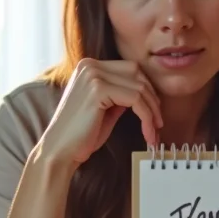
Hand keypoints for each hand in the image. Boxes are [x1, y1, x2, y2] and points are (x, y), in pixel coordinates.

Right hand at [39, 58, 162, 167]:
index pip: (130, 69)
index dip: (147, 90)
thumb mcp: (105, 109)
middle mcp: (89, 65)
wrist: (60, 152)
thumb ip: (120, 96)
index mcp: (89, 66)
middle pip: (137, 73)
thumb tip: (145, 93)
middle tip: (158, 124)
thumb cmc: (81, 136)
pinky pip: (135, 100)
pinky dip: (147, 118)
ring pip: (139, 87)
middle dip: (152, 99)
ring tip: (154, 133)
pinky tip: (148, 133)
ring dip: (152, 112)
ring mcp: (93, 75)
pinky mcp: (98, 89)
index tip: (154, 113)